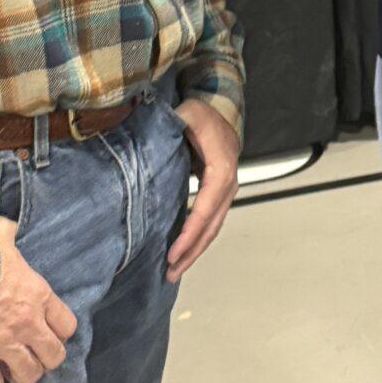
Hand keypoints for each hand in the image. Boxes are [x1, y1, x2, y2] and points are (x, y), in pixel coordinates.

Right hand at [0, 218, 77, 382]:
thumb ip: (8, 233)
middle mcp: (27, 324)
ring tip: (14, 371)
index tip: (49, 330)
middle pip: (54, 356)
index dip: (60, 331)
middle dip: (46, 358)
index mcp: (38, 295)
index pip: (67, 325)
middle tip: (34, 354)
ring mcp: (4, 344)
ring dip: (24, 375)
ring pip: (29, 375)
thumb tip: (8, 227)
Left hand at [169, 100, 240, 275]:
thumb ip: (172, 123)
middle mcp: (228, 184)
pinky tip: (184, 252)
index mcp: (221, 169)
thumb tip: (153, 134)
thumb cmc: (203, 114)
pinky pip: (210, 222)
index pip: (206, 208)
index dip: (190, 232)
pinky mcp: (218, 194)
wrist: (220, 110)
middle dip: (192, 251)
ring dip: (195, 250)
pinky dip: (198, 239)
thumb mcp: (187, 112)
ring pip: (213, 228)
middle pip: (211, 226)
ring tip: (175, 270)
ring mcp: (225, 191)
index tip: (173, 252)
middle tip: (170, 272)